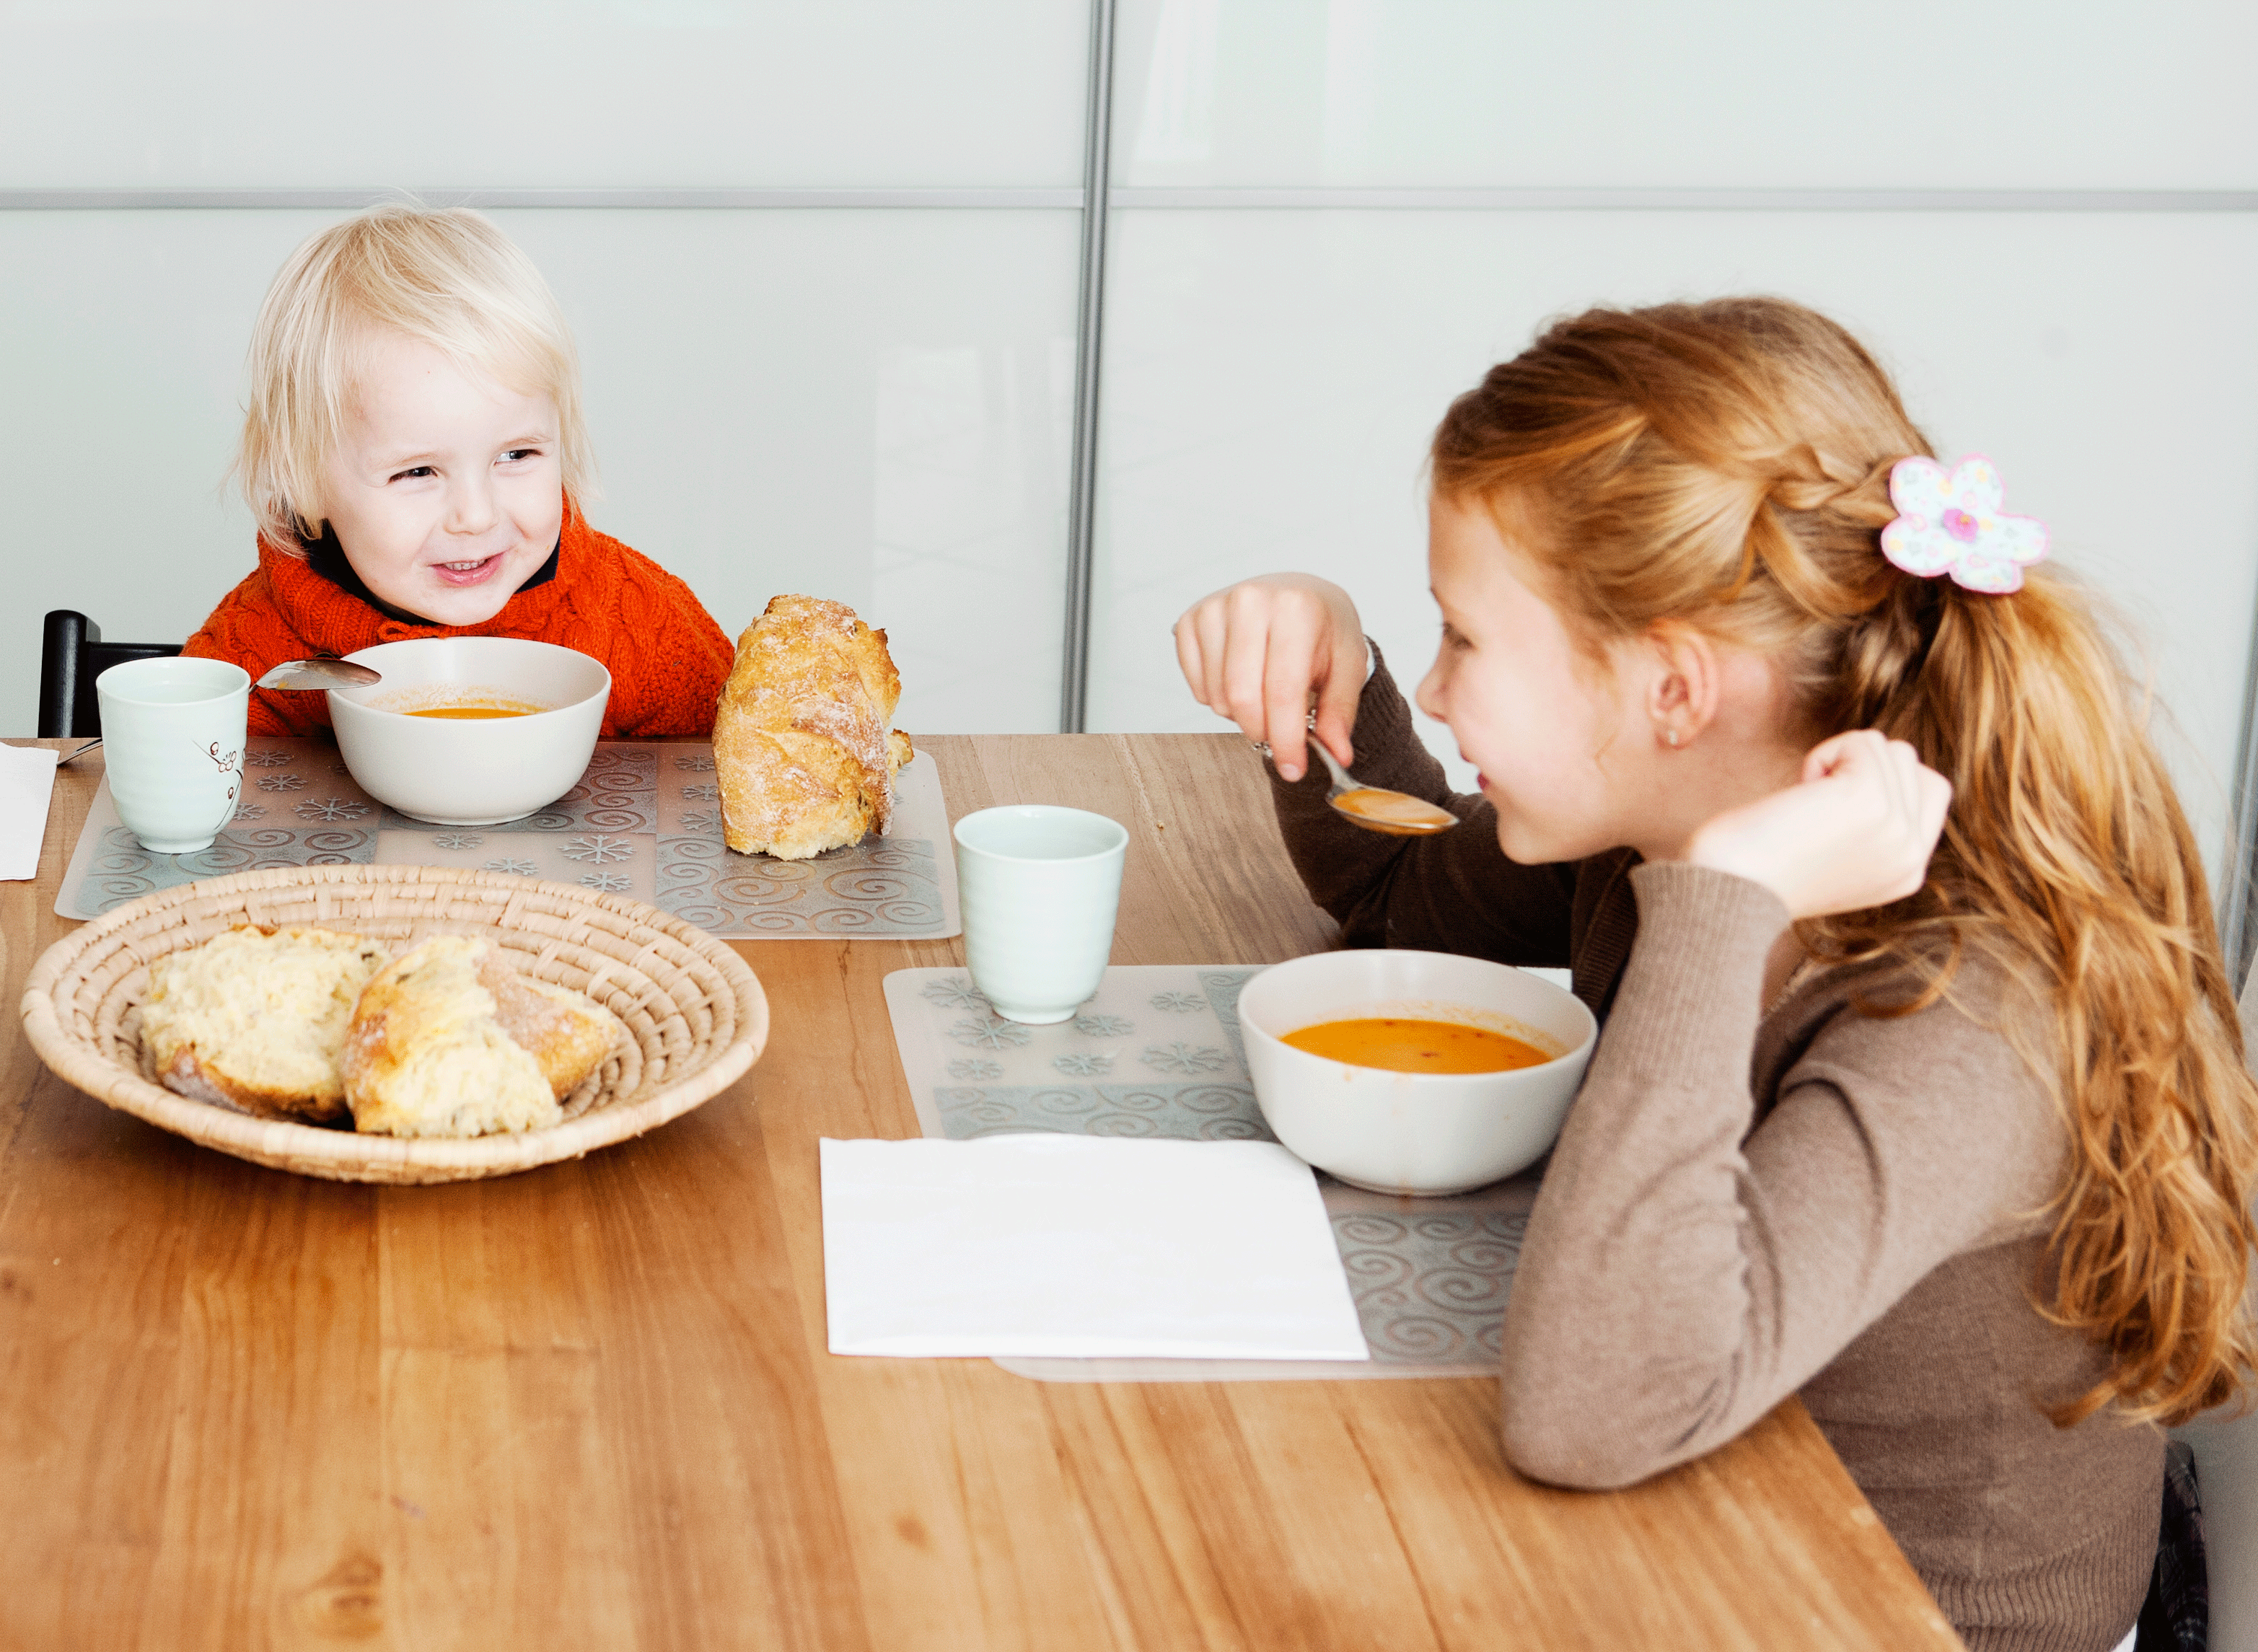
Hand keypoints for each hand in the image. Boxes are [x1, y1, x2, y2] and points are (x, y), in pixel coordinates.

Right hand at [1173, 574, 1365, 780]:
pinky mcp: (1190, 619)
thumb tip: (1337, 755)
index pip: (1283, 690)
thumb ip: (1340, 712)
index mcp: (1295, 608)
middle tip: (1279, 732)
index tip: (1294, 770)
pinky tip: (1242, 681)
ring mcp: (1214, 608)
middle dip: (1262, 731)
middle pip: (1243, 697)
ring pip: (1218, 697)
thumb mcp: (1346, 666)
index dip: (1287, 739)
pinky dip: (1219, 700)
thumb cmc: (1323, 629)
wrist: (1298, 593)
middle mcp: (1250, 600)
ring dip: (1242, 715)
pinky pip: (1197, 687)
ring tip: (1265, 694)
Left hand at [1684, 731, 1950, 919]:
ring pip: (1889, 749)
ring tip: (1805, 805)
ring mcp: (1896, 829)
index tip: (1831, 810)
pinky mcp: (1870, 799)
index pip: (1931, 791)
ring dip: (1838, 761)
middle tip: (1814, 809)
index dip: (1881, 780)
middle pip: (1910, 764)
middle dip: (1859, 768)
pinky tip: (1798, 794)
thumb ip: (1875, 827)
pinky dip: (1824, 754)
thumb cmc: (1759, 867)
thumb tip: (1883, 765)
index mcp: (1908, 873)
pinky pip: (1864, 740)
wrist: (1725, 889)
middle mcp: (1911, 856)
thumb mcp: (1838, 857)